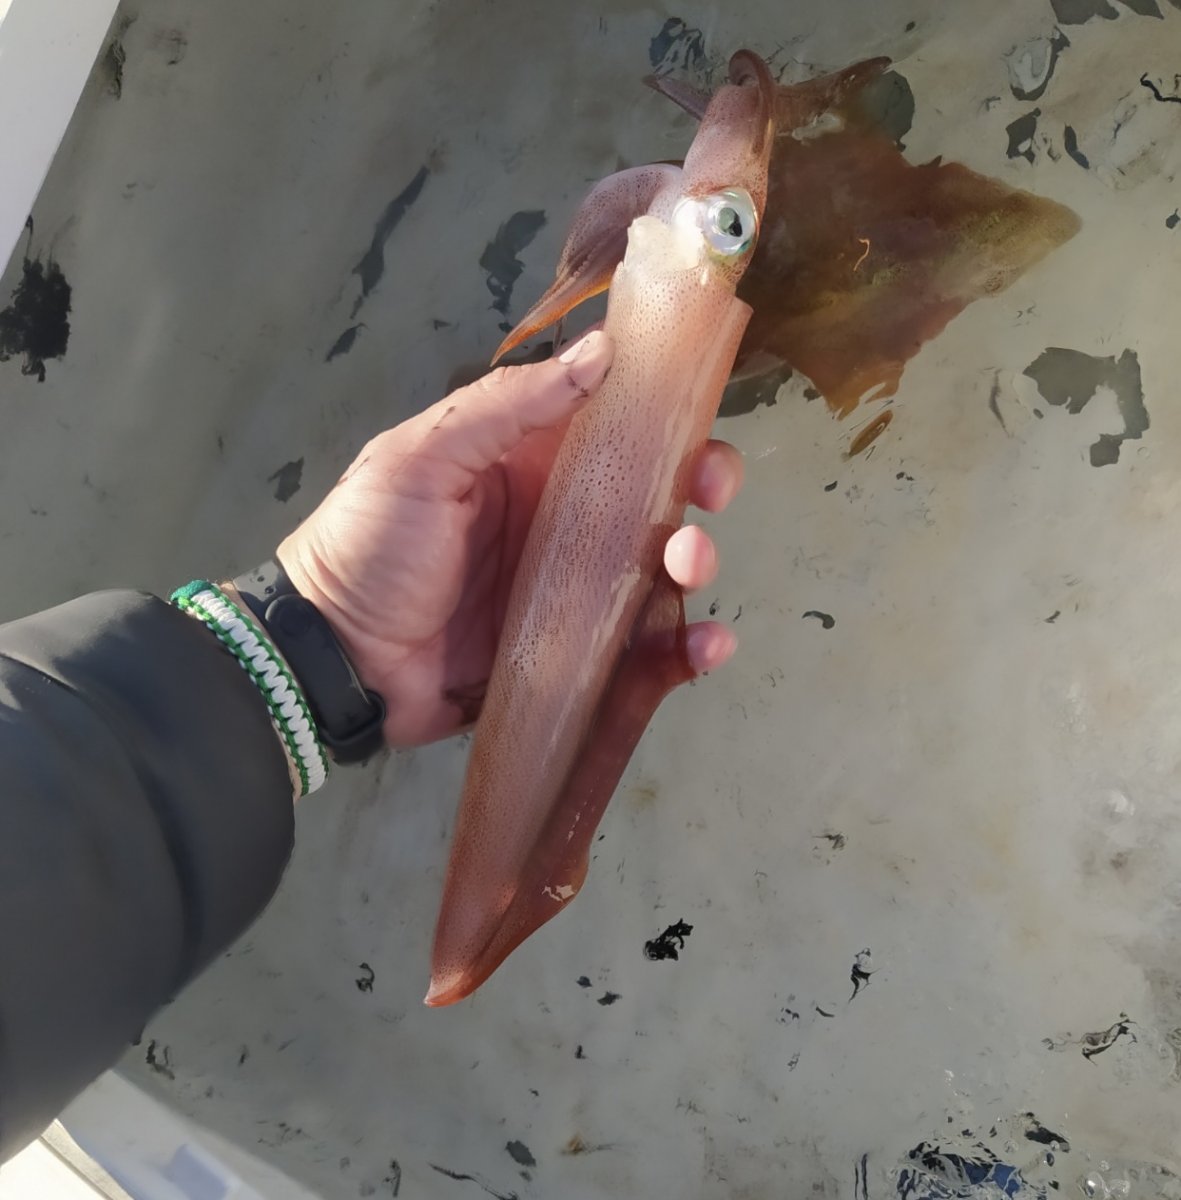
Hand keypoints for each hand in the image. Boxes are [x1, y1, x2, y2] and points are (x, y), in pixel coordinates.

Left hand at [278, 330, 744, 746]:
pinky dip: (683, 648)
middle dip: (697, 488)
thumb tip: (602, 350)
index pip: (614, 425)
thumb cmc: (370, 545)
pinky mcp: (576, 654)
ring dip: (693, 563)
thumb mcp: (422, 459)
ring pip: (659, 570)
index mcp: (530, 464)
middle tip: (708, 497)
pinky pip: (642, 649)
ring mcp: (573, 592)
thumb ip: (505, 405)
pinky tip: (705, 645)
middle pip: (653, 495)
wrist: (336, 663)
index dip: (666, 416)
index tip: (701, 417)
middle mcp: (563, 522)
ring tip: (687, 568)